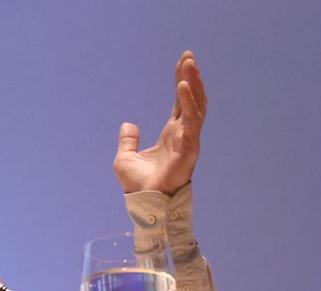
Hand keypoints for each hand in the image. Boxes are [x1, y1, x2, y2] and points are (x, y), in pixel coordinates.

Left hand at [113, 50, 207, 194]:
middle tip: (189, 56)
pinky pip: (191, 122)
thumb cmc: (138, 186)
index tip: (183, 62)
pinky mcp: (188, 149)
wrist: (145, 204)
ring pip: (195, 107)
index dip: (182, 81)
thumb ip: (127, 140)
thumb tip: (128, 125)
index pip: (180, 103)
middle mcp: (184, 135)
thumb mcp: (124, 159)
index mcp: (172, 134)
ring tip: (189, 65)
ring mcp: (188, 141)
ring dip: (193, 84)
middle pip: (191, 100)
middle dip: (191, 77)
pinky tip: (182, 87)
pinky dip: (188, 104)